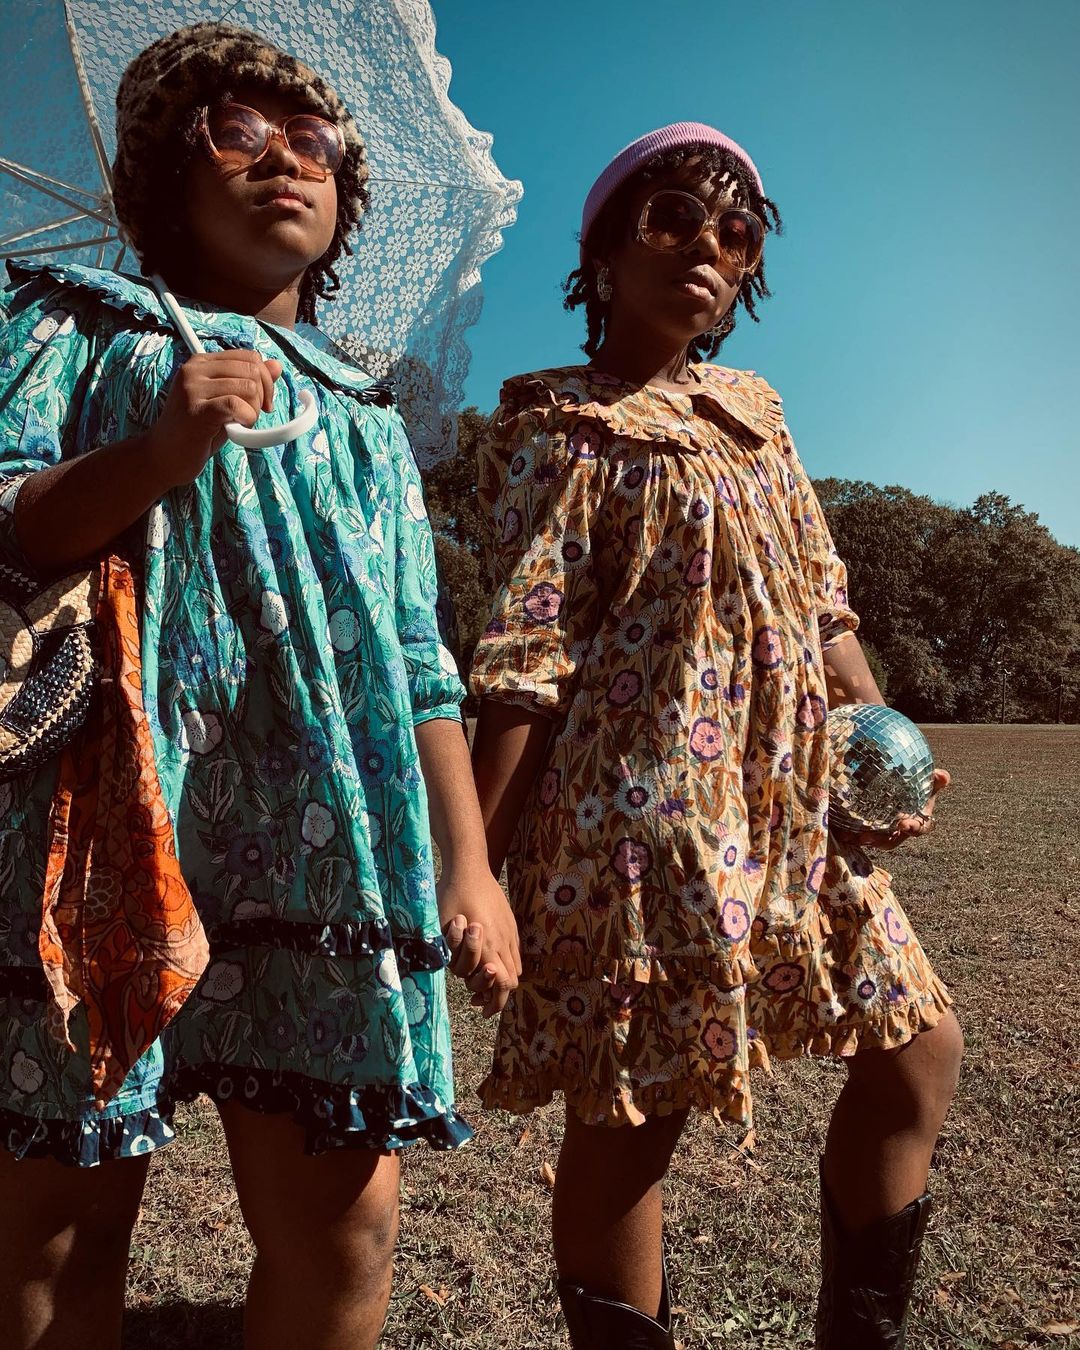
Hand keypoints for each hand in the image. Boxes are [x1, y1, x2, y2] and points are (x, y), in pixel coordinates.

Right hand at [144, 350, 281, 488]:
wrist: (164, 456)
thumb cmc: (196, 431)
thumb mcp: (226, 401)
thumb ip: (249, 382)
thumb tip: (276, 366)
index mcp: (200, 362)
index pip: (249, 357)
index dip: (265, 380)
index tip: (264, 403)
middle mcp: (194, 370)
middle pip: (252, 370)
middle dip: (263, 396)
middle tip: (252, 417)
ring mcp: (193, 389)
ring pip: (248, 387)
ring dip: (254, 410)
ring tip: (239, 424)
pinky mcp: (196, 410)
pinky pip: (236, 405)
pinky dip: (247, 419)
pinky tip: (237, 428)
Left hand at [440, 867, 521, 1017]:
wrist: (469, 868)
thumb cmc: (450, 897)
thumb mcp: (444, 929)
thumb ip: (454, 954)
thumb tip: (458, 973)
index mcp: (487, 945)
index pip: (501, 984)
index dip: (494, 1003)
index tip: (481, 1012)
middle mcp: (502, 941)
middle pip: (511, 980)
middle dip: (497, 995)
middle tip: (479, 1001)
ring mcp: (509, 931)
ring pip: (516, 967)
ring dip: (502, 978)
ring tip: (484, 980)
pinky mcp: (510, 923)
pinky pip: (515, 951)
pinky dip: (506, 962)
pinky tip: (491, 959)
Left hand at [836, 767, 950, 850]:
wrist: (898, 788)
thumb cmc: (917, 787)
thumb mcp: (927, 782)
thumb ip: (935, 780)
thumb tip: (943, 774)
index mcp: (918, 821)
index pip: (919, 828)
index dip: (913, 828)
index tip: (905, 823)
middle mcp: (900, 831)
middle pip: (891, 841)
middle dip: (880, 841)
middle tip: (867, 838)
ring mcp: (885, 833)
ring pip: (874, 840)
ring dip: (863, 840)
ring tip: (851, 837)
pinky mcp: (869, 830)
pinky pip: (860, 834)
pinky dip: (851, 834)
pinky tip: (839, 830)